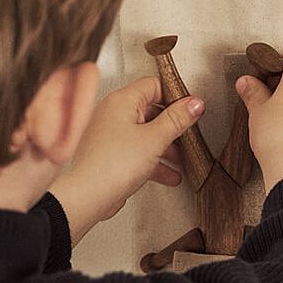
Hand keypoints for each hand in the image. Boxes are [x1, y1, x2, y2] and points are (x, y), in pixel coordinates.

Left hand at [50, 77, 204, 242]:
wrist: (88, 196)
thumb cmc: (112, 165)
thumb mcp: (155, 139)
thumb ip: (177, 119)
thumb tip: (194, 104)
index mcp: (121, 100)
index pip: (154, 86)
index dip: (175, 97)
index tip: (191, 109)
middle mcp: (112, 113)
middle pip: (151, 111)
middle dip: (172, 126)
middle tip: (188, 134)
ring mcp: (110, 134)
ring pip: (145, 133)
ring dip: (166, 146)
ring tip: (182, 159)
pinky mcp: (110, 154)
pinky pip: (137, 151)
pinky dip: (154, 161)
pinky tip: (170, 175)